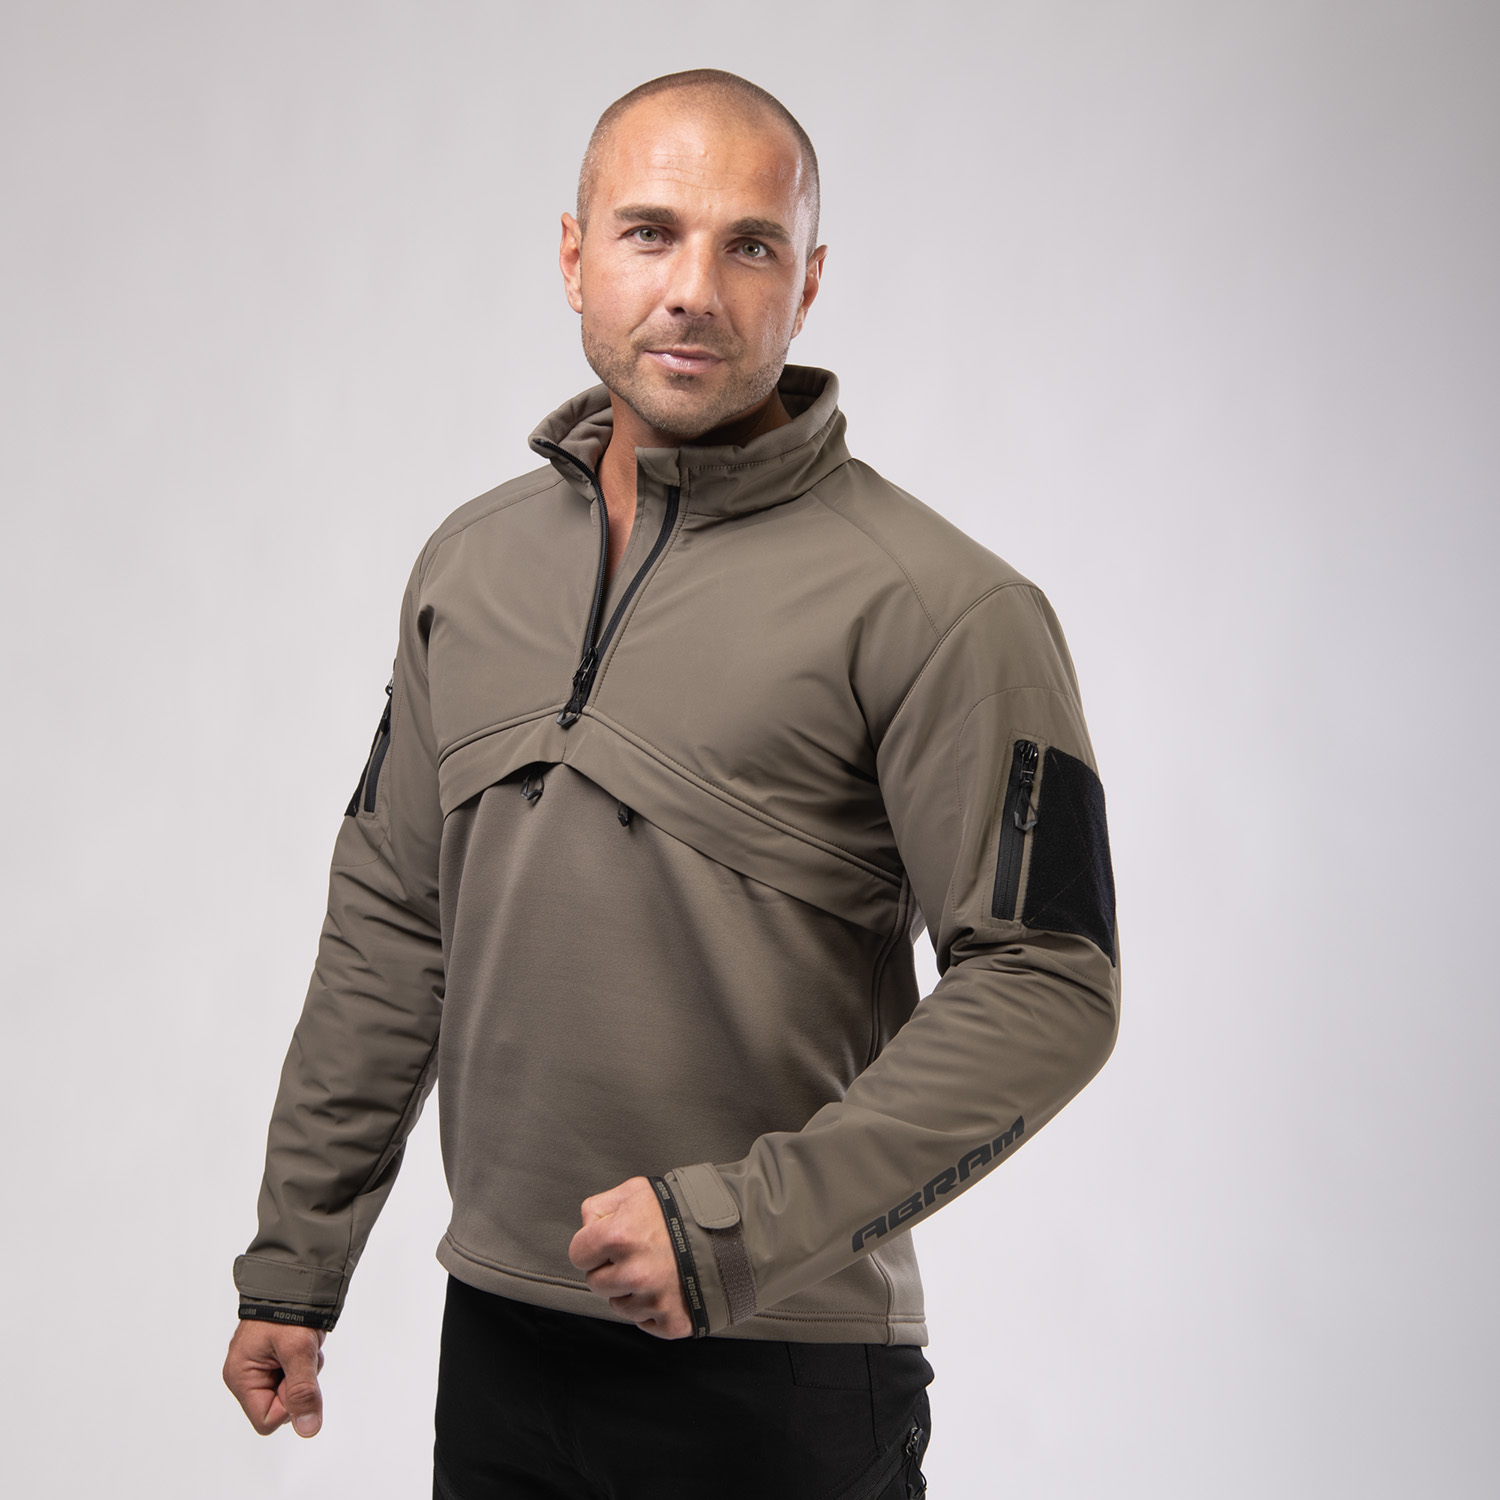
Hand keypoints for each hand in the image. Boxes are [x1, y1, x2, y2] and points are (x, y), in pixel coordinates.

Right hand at [222, 1318, 326, 1435]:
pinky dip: (304, 1363)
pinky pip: (294, 1376)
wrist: (294, 1277)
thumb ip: (303, 1390)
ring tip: (302, 1346)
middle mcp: (245, 1376)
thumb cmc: (288, 1309)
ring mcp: (260, 1367)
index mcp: (240, 1377)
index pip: (267, 1420)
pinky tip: (304, 1344)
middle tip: (301, 1356)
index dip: (288, 1404)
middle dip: (297, 1385)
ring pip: (290, 1391)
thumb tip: (308, 1430)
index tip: (296, 1374)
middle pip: (279, 1407)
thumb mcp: (298, 1350)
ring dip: (304, 1372)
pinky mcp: (273, 1359)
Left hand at [568, 1175, 691, 1338]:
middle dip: (610, 1269)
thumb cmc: (683, 1209)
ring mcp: (654, 1300)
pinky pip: (644, 1322)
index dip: (591, 1247)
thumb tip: (587, 1226)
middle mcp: (634, 1272)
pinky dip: (653, 1308)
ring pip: (618, 1305)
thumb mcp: (638, 1190)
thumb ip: (602, 1206)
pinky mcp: (672, 1321)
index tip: (608, 1243)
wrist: (733, 1231)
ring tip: (656, 1268)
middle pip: (596, 1284)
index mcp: (620, 1236)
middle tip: (637, 1254)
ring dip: (631, 1291)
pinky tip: (668, 1285)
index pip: (578, 1254)